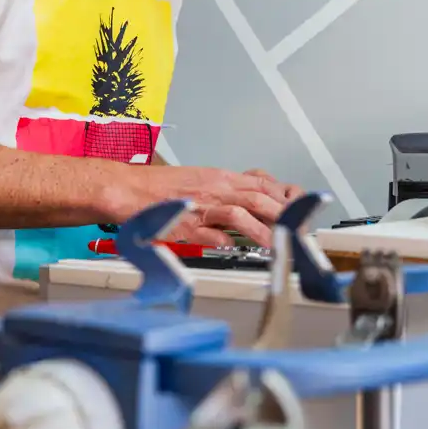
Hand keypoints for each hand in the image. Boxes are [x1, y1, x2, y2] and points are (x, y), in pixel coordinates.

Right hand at [111, 166, 304, 249]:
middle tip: (299, 233)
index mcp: (220, 178)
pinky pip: (208, 233)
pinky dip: (223, 241)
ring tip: (277, 248)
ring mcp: (200, 206)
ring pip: (239, 214)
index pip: (263, 185)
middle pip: (259, 198)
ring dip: (262, 232)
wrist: (127, 189)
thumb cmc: (159, 188)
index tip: (300, 212)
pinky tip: (233, 250)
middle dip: (284, 216)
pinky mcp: (184, 224)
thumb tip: (251, 204)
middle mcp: (214, 189)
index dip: (285, 198)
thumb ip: (226, 192)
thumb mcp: (200, 181)